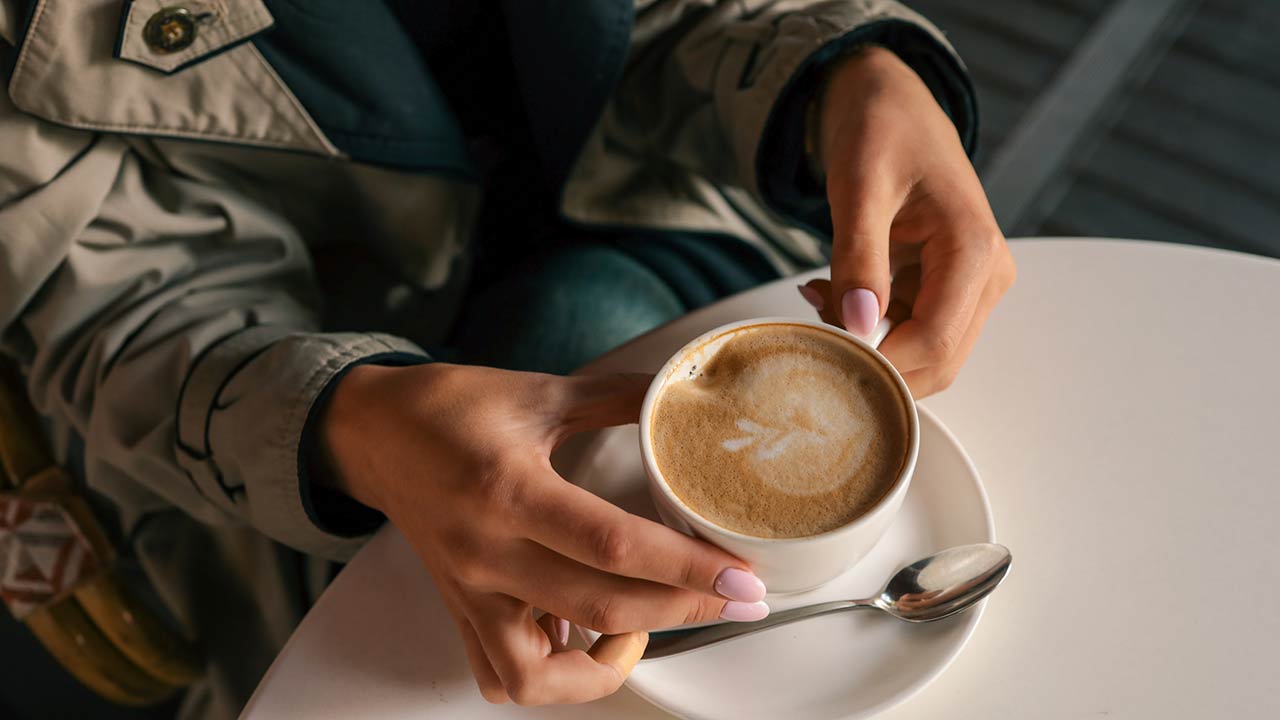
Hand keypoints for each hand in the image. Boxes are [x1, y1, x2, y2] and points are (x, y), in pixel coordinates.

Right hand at [317, 364, 767, 704]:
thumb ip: (615, 397)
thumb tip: (679, 396)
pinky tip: (585, 638)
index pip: (613, 546)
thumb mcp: (537, 391)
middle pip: (599, 608)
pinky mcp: (460, 610)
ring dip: (605, 666)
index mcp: (508, 490)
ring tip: (644, 628)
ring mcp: (470, 592)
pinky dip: (552, 677)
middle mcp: (486, 553)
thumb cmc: (448, 409)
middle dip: (683, 610)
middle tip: (735, 598)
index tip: (740, 576)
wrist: (372, 432)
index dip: (686, 567)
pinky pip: (502, 675)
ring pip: (540, 673)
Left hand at [797, 46, 1015, 396]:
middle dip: (874, 362)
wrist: (887, 100)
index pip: (935, 342)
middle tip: (813, 331)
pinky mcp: (947, 287)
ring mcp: (972, 285)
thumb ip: (858, 258)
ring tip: (818, 297)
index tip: (823, 357)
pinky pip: (910, 331)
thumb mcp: (859, 187)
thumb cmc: (879, 129)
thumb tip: (858, 324)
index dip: (880, 365)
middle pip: (938, 362)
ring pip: (923, 354)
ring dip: (867, 344)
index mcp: (976, 248)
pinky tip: (830, 291)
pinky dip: (867, 326)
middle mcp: (987, 275)